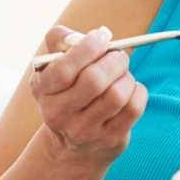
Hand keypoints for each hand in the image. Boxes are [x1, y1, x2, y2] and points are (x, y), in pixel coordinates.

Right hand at [29, 25, 147, 167]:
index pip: (63, 69)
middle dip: (114, 60)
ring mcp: (83, 131)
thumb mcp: (54, 63)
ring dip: (127, 76)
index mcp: (41, 89)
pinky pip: (134, 108)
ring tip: (122, 75)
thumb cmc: (67, 89)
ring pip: (117, 94)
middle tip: (118, 55)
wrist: (71, 143)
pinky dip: (138, 91)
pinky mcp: (109, 140)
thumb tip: (96, 35)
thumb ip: (62, 39)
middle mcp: (57, 114)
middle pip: (94, 80)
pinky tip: (130, 90)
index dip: (88, 48)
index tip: (102, 37)